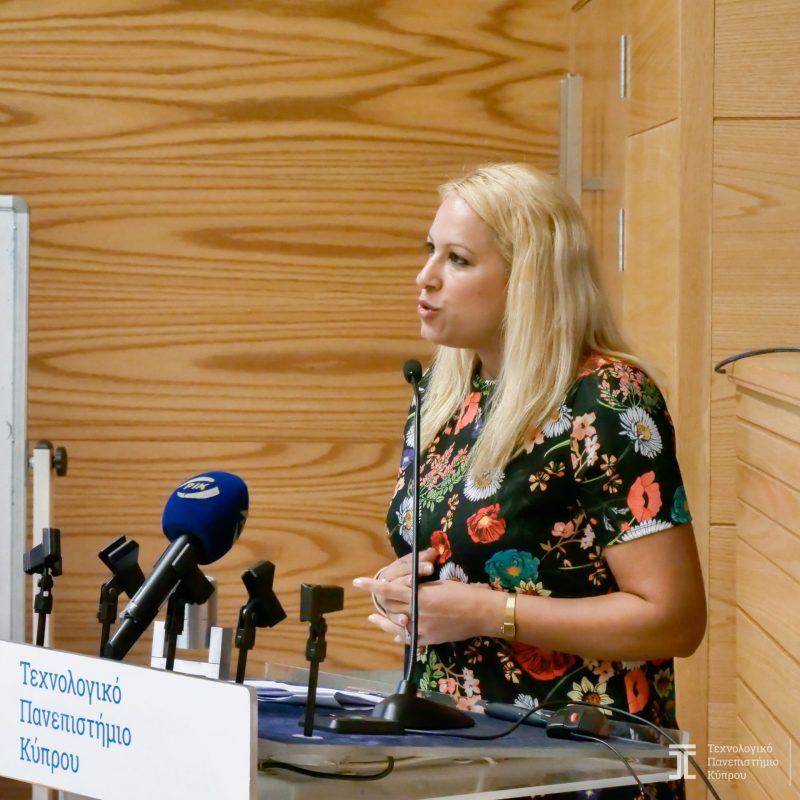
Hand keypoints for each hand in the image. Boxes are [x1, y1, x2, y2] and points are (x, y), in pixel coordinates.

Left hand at [355, 568, 500, 645]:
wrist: (483, 613)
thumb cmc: (465, 592)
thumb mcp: (440, 584)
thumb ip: (421, 589)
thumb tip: (409, 589)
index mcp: (419, 596)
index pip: (389, 591)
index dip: (372, 586)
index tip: (358, 582)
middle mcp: (417, 614)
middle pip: (390, 607)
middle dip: (381, 601)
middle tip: (373, 596)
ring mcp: (421, 629)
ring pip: (395, 624)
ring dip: (383, 620)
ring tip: (372, 616)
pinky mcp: (429, 640)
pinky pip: (407, 639)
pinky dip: (397, 634)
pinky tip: (391, 633)